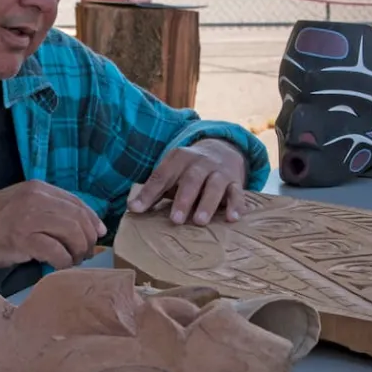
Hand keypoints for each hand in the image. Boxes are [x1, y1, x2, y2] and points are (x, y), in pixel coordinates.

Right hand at [0, 180, 105, 270]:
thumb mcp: (19, 204)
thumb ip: (45, 210)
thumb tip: (79, 226)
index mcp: (38, 188)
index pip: (77, 202)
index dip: (92, 220)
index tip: (98, 235)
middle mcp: (36, 198)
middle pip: (79, 219)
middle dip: (87, 239)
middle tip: (84, 254)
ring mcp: (29, 217)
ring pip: (72, 234)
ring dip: (78, 252)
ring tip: (72, 261)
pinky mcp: (23, 238)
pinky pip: (57, 252)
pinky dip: (63, 262)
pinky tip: (59, 266)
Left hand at [127, 138, 247, 225]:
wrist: (223, 150)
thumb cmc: (189, 170)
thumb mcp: (171, 174)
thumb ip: (154, 190)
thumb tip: (133, 209)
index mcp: (179, 158)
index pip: (162, 175)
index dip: (149, 192)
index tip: (137, 209)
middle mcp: (200, 162)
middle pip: (191, 179)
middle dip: (183, 200)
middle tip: (176, 220)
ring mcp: (219, 171)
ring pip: (215, 185)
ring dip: (207, 204)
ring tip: (200, 221)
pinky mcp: (235, 181)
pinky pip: (237, 192)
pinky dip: (236, 205)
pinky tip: (232, 218)